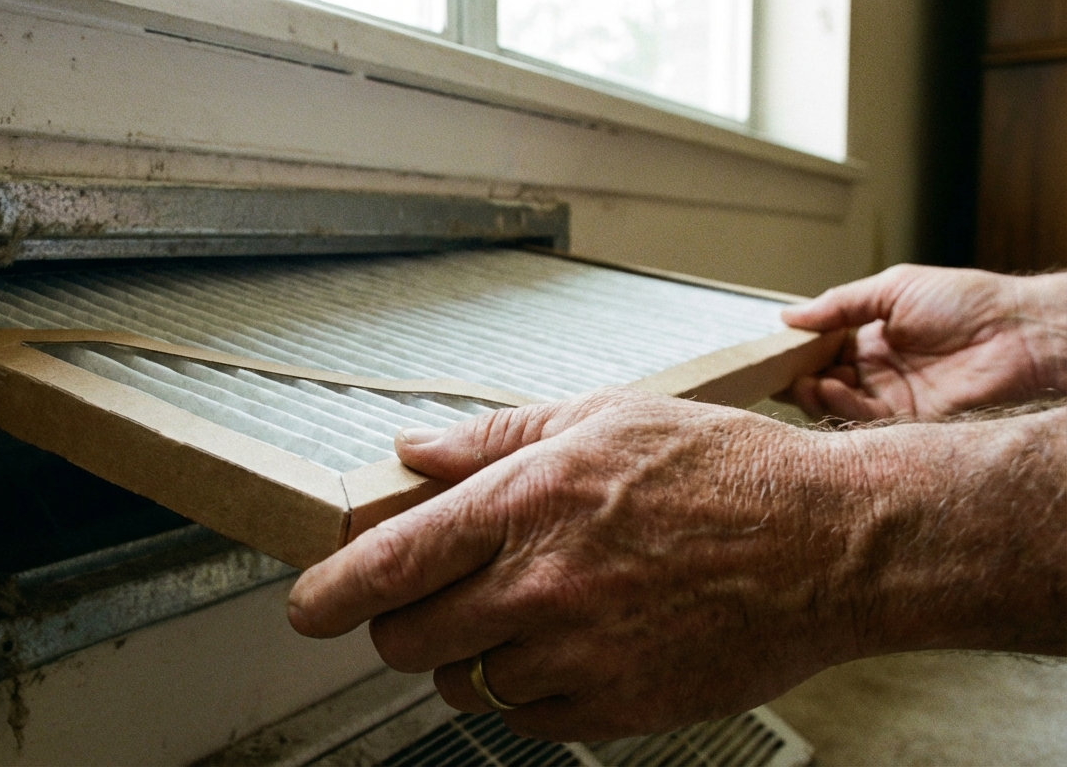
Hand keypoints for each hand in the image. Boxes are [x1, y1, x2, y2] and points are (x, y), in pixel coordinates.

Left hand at [288, 389, 875, 740]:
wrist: (832, 546)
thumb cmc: (726, 473)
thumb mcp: (605, 419)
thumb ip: (494, 439)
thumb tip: (414, 452)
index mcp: (529, 503)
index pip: (389, 562)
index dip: (329, 592)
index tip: (305, 608)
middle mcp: (542, 585)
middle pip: (406, 637)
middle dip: (397, 623)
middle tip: (426, 601)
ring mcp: (578, 656)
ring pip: (460, 683)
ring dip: (464, 655)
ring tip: (517, 614)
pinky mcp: (615, 708)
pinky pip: (523, 718)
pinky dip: (522, 689)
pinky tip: (564, 646)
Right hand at [780, 264, 1066, 420]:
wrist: (1018, 333)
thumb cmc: (966, 302)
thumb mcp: (893, 288)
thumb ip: (839, 304)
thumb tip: (789, 316)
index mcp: (875, 337)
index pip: (825, 350)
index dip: (800, 352)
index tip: (774, 350)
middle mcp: (880, 370)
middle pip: (825, 380)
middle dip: (799, 376)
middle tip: (778, 371)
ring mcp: (893, 396)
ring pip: (839, 404)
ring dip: (815, 394)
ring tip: (802, 381)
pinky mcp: (908, 421)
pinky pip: (863, 420)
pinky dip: (841, 406)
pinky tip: (828, 388)